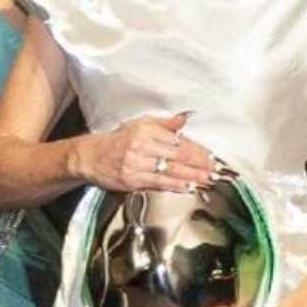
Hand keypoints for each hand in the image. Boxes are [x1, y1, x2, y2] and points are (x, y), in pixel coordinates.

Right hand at [78, 111, 219, 195]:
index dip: (197, 151)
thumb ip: (164, 124)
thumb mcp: (139, 124)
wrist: (90, 157)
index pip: (178, 142)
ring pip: (170, 172)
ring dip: (192, 178)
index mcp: (146, 131)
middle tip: (217, 171)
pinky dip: (176, 186)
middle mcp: (141, 147)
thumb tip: (185, 118)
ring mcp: (136, 165)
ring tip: (208, 181)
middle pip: (178, 157)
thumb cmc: (117, 140)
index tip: (212, 157)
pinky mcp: (132, 180)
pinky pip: (158, 184)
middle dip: (200, 165)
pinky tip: (188, 187)